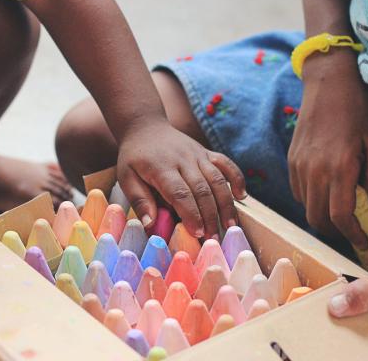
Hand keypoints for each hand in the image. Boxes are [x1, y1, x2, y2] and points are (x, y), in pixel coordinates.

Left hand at [116, 120, 246, 237]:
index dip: (191, 214)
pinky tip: (241, 196)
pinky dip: (236, 178)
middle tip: (214, 238)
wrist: (145, 127)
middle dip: (210, 216)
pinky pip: (226, 164)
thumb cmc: (134, 157)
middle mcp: (183, 159)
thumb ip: (139, 199)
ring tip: (230, 225)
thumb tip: (150, 224)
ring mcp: (197, 154)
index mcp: (161, 167)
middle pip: (202, 189)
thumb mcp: (126, 177)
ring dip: (225, 203)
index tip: (198, 233)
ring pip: (217, 179)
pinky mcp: (206, 152)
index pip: (180, 193)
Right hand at [288, 49, 367, 249]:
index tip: (363, 243)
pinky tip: (324, 190)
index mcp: (339, 167)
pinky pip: (298, 190)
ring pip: (304, 206)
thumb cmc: (358, 109)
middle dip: (334, 232)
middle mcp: (314, 170)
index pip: (340, 216)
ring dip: (321, 215)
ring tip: (338, 209)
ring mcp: (298, 166)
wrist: (327, 84)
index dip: (352, 235)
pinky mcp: (291, 160)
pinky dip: (310, 199)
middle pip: (317, 218)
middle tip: (351, 231)